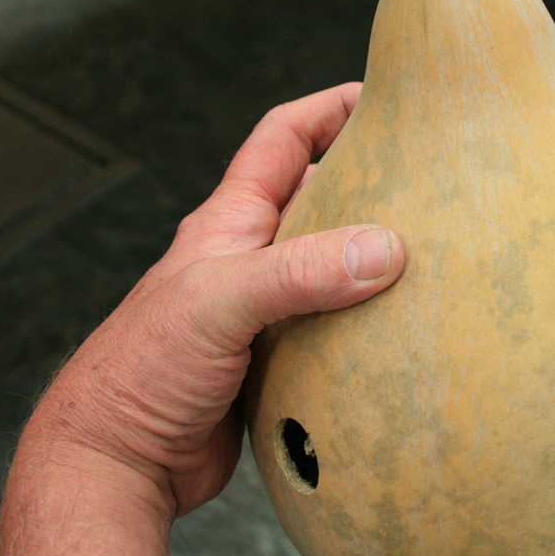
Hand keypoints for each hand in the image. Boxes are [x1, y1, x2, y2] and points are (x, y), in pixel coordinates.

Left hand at [0, 83, 405, 555]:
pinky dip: (370, 321)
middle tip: (432, 181)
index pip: (283, 139)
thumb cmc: (144, 369)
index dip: (331, 108)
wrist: (119, 460)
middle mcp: (251, 257)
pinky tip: (404, 328)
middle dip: (371, 182)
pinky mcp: (281, 359)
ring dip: (375, 257)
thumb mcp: (219, 303)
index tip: (386, 95)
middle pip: (320, 199)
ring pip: (333, 265)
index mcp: (229, 223)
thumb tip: (386, 248)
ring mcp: (266, 309)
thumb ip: (298, 272)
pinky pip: (337, 325)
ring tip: (436, 254)